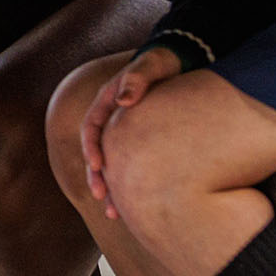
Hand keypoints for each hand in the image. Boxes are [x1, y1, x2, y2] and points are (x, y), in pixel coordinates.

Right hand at [81, 48, 183, 218]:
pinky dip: (134, 186)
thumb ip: (136, 79)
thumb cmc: (164, 62)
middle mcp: (114, 120)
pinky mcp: (145, 143)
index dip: (91, 147)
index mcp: (108, 101)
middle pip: (99, 152)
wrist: (184, 61)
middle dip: (98, 178)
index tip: (98, 165)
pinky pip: (134, 166)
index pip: (91, 127)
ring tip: (114, 213)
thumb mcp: (151, 65)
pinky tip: (141, 206)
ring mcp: (128, 133)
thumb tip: (123, 100)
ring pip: (115, 164)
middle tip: (102, 198)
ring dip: (113, 189)